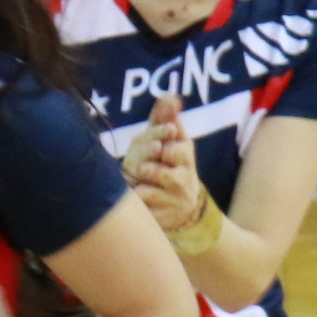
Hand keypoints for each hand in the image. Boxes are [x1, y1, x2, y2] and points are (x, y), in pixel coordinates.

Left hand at [126, 94, 205, 234]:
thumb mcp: (174, 142)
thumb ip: (168, 119)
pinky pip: (140, 212)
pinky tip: (130, 199)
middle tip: (137, 166)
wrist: (185, 208)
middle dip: (144, 168)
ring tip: (131, 182)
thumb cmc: (173, 166)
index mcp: (185, 158)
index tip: (157, 144)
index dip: (162, 144)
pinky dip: (133, 205)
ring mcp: (171, 202)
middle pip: (158, 172)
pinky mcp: (160, 219)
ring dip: (134, 187)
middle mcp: (182, 181)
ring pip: (146, 193)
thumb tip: (169, 96)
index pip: (177, 149)